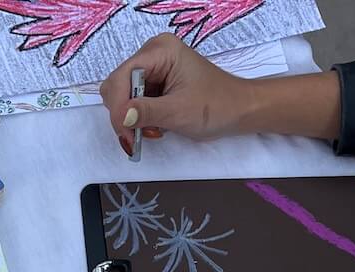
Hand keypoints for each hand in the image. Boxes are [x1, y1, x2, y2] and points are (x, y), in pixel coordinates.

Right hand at [99, 34, 253, 153]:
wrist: (237, 110)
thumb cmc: (215, 106)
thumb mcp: (178, 111)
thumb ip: (147, 112)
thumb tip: (122, 116)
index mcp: (160, 51)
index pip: (121, 78)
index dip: (119, 107)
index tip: (127, 134)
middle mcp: (153, 54)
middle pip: (116, 86)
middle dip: (124, 115)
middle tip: (137, 137)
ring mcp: (153, 68)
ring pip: (121, 97)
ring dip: (131, 120)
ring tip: (153, 131)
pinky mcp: (154, 82)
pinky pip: (132, 102)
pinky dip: (138, 119)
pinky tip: (155, 126)